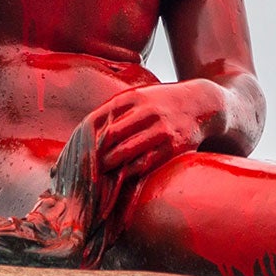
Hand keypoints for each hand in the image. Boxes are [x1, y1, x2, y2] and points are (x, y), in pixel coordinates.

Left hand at [83, 82, 220, 183]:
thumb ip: (115, 111)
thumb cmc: (162, 102)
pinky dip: (129, 172)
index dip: (82, 137)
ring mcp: (160, 129)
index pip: (98, 118)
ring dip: (108, 166)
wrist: (202, 104)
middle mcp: (146, 111)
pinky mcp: (172, 146)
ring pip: (125, 151)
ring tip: (96, 176)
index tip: (72, 152)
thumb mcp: (139, 97)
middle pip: (109, 136)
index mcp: (132, 97)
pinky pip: (145, 163)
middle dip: (93, 155)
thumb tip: (86, 133)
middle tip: (80, 169)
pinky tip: (119, 178)